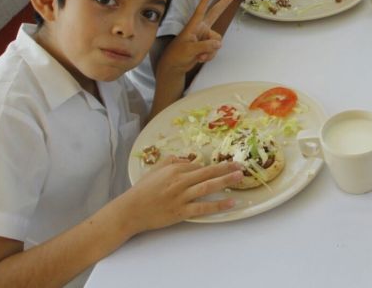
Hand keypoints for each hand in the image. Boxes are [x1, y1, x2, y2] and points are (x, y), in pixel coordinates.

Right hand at [115, 157, 244, 233]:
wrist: (130, 210)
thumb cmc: (142, 190)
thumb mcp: (155, 169)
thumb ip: (172, 160)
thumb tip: (188, 159)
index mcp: (174, 168)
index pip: (198, 166)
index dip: (211, 168)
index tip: (224, 166)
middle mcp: (180, 180)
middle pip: (208, 172)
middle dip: (226, 168)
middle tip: (241, 165)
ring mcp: (181, 196)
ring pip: (208, 186)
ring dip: (226, 180)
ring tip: (239, 177)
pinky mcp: (181, 211)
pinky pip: (203, 208)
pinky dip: (218, 205)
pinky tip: (231, 202)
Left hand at [157, 0, 232, 76]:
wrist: (175, 66)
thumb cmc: (177, 54)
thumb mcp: (190, 50)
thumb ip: (205, 46)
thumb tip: (219, 44)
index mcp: (194, 26)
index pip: (200, 11)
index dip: (205, 0)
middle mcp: (201, 29)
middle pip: (215, 14)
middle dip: (223, 4)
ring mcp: (205, 37)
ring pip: (217, 41)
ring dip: (210, 51)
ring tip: (199, 56)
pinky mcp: (207, 46)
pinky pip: (215, 50)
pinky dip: (210, 56)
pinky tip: (200, 59)